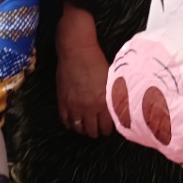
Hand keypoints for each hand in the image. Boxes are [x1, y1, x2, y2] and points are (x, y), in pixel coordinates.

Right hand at [57, 3, 114, 136]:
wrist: (77, 50)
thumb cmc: (97, 61)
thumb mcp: (111, 79)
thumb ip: (114, 95)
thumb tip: (119, 106)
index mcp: (103, 102)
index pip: (107, 126)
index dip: (109, 130)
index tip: (109, 129)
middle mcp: (89, 107)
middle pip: (93, 131)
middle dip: (97, 132)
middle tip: (98, 130)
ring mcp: (74, 106)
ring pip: (79, 128)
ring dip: (84, 130)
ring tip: (87, 127)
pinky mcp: (62, 101)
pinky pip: (65, 120)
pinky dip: (70, 124)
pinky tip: (74, 122)